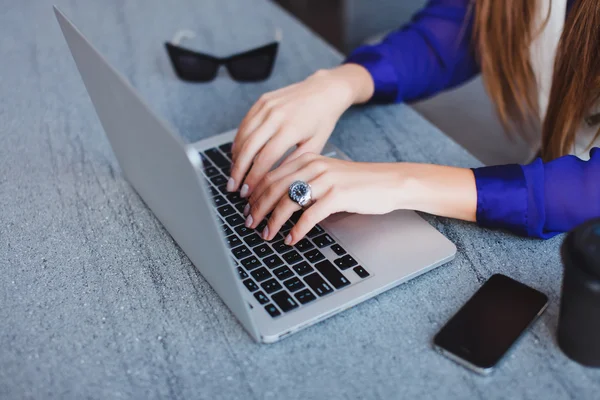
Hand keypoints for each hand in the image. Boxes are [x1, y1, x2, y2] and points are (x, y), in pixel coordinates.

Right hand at [228, 64, 373, 197]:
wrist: (324, 90)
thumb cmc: (322, 121)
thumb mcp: (315, 145)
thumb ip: (294, 163)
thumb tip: (275, 182)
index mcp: (290, 129)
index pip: (265, 158)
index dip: (253, 177)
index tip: (247, 192)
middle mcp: (275, 116)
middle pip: (249, 148)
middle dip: (238, 171)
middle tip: (233, 187)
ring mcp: (266, 106)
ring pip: (243, 136)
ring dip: (235, 158)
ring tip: (234, 174)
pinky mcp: (261, 101)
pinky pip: (244, 124)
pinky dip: (238, 141)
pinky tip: (237, 155)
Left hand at [243, 153, 405, 244]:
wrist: (389, 183)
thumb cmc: (357, 183)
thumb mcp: (326, 176)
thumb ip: (304, 182)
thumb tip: (278, 201)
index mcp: (307, 159)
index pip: (271, 175)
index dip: (255, 195)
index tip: (246, 210)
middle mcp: (313, 165)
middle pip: (274, 187)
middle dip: (258, 209)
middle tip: (249, 224)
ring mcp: (325, 179)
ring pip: (288, 201)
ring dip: (273, 221)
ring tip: (267, 235)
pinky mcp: (337, 195)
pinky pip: (309, 215)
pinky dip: (297, 229)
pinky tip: (292, 239)